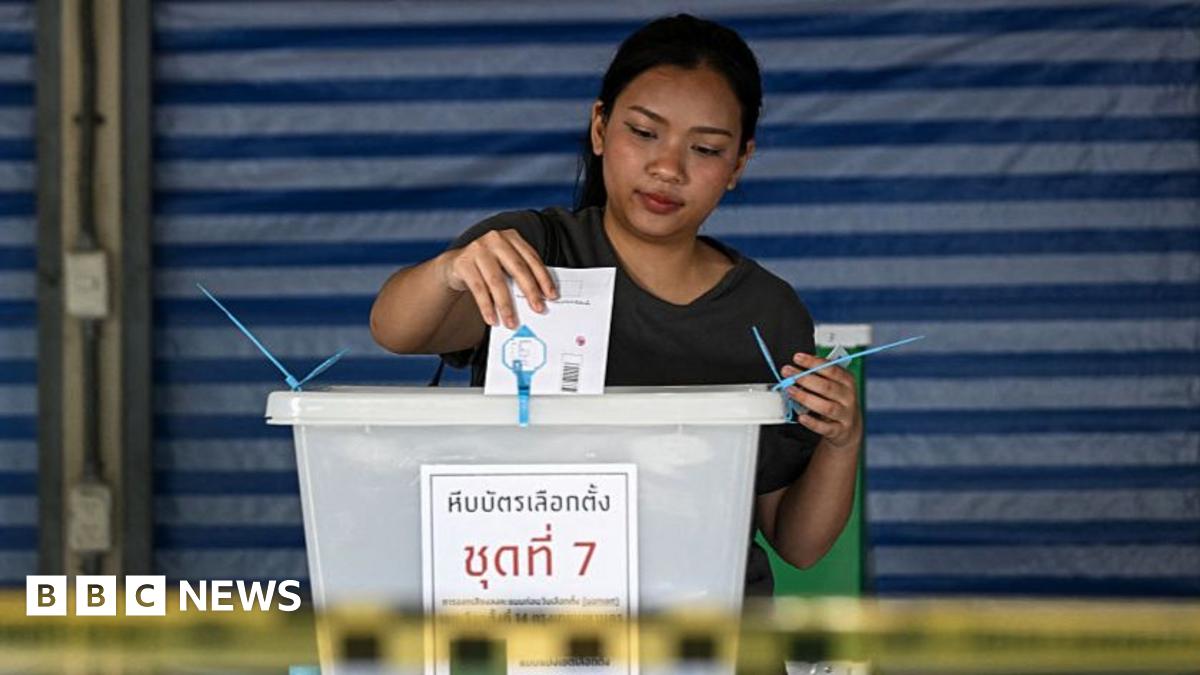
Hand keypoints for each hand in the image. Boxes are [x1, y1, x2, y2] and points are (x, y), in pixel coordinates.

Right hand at [439, 229, 557, 328]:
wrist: (456, 265)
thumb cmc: (488, 267)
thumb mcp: (506, 265)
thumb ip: (520, 274)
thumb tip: (539, 299)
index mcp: (511, 237)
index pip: (532, 259)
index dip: (543, 278)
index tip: (552, 296)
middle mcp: (495, 239)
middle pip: (517, 268)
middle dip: (530, 291)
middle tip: (538, 309)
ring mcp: (478, 249)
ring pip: (497, 281)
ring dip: (506, 305)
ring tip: (512, 322)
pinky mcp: (463, 262)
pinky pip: (478, 288)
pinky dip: (486, 307)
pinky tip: (492, 319)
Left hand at [781, 353, 861, 450]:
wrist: (849, 427)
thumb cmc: (836, 401)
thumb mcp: (833, 385)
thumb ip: (819, 376)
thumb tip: (797, 367)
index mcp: (847, 382)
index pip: (831, 369)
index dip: (813, 363)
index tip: (797, 358)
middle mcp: (848, 397)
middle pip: (827, 387)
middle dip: (805, 379)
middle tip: (788, 373)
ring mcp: (845, 415)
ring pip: (826, 407)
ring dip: (806, 398)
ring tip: (791, 391)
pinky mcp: (839, 430)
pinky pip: (825, 427)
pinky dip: (812, 423)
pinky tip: (801, 417)